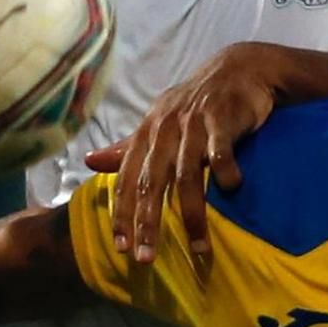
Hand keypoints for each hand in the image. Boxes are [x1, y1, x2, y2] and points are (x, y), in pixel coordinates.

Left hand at [83, 43, 277, 263]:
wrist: (238, 68)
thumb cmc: (196, 104)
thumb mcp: (158, 123)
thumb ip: (126, 147)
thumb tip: (89, 161)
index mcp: (147, 133)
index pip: (126, 180)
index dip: (121, 215)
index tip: (121, 248)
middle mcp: (165, 129)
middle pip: (150, 184)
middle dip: (147, 224)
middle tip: (146, 258)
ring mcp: (194, 123)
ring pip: (187, 176)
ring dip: (192, 215)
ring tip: (199, 247)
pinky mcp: (223, 118)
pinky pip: (221, 152)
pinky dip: (225, 173)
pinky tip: (232, 190)